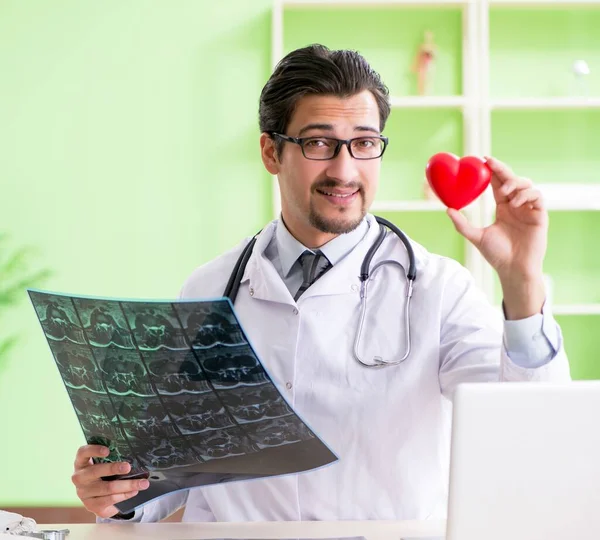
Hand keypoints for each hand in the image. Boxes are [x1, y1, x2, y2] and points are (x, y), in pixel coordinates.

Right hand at [72, 445, 148, 518]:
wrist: (95, 496)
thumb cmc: (102, 473)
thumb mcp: (101, 464)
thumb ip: (110, 458)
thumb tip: (133, 452)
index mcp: (81, 463)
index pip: (83, 453)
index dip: (94, 450)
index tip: (107, 450)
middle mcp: (79, 477)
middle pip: (96, 471)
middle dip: (114, 468)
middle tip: (128, 467)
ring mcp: (83, 493)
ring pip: (107, 488)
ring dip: (127, 485)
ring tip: (142, 483)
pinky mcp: (91, 506)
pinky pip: (110, 500)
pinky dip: (124, 495)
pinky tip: (134, 492)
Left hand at [447, 156, 546, 318]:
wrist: (513, 269)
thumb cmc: (496, 255)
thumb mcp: (476, 236)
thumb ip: (462, 224)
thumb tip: (447, 209)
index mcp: (503, 208)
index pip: (498, 185)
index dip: (492, 172)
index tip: (482, 161)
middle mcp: (516, 206)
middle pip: (512, 180)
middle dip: (502, 169)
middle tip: (489, 162)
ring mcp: (529, 210)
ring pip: (527, 185)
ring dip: (516, 183)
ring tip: (506, 191)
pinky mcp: (540, 216)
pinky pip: (538, 197)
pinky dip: (527, 195)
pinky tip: (516, 202)